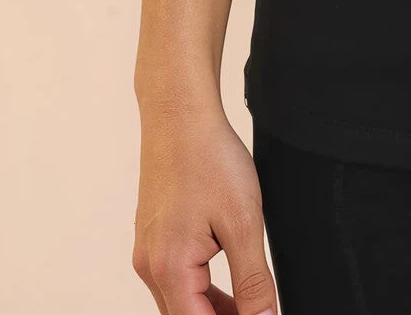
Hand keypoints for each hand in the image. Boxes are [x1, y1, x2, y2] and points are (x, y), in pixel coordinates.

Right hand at [132, 99, 278, 314]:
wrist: (179, 115)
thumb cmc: (208, 158)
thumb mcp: (243, 222)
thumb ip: (253, 280)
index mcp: (170, 269)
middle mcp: (151, 267)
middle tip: (261, 312)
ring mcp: (148, 252)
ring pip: (181, 303)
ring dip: (214, 311)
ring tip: (252, 305)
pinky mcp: (153, 238)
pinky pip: (177, 280)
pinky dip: (202, 290)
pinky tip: (230, 284)